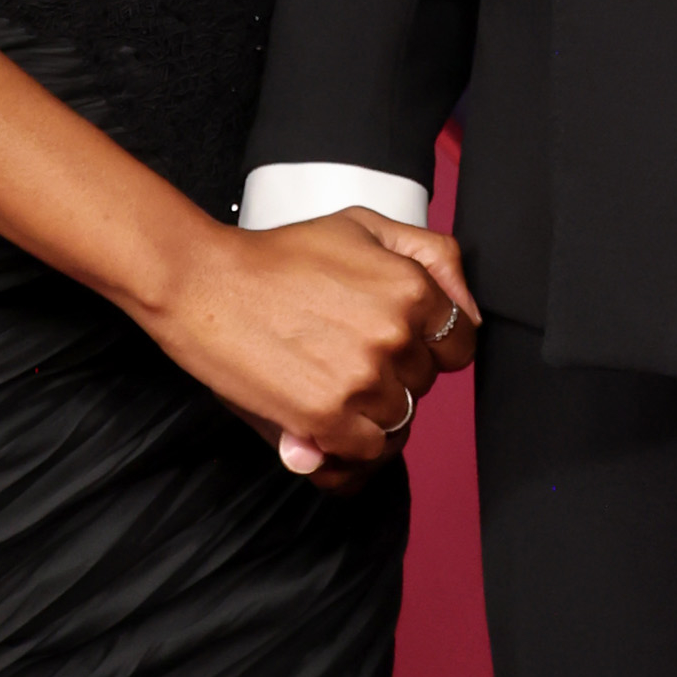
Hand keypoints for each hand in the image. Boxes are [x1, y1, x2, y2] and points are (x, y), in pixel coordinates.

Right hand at [141, 207, 476, 486]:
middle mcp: (393, 334)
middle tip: (346, 349)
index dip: (430, 346)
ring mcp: (362, 379)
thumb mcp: (364, 226)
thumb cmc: (280, 256)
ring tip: (330, 378)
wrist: (207, 284)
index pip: (460, 344)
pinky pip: (368, 450)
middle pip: (425, 384)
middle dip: (395, 374)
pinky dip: (350, 442)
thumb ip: (432, 256)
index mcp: (410, 286)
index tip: (399, 342)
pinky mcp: (326, 417)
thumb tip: (469, 314)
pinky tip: (324, 414)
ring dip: (371, 410)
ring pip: (399, 420)